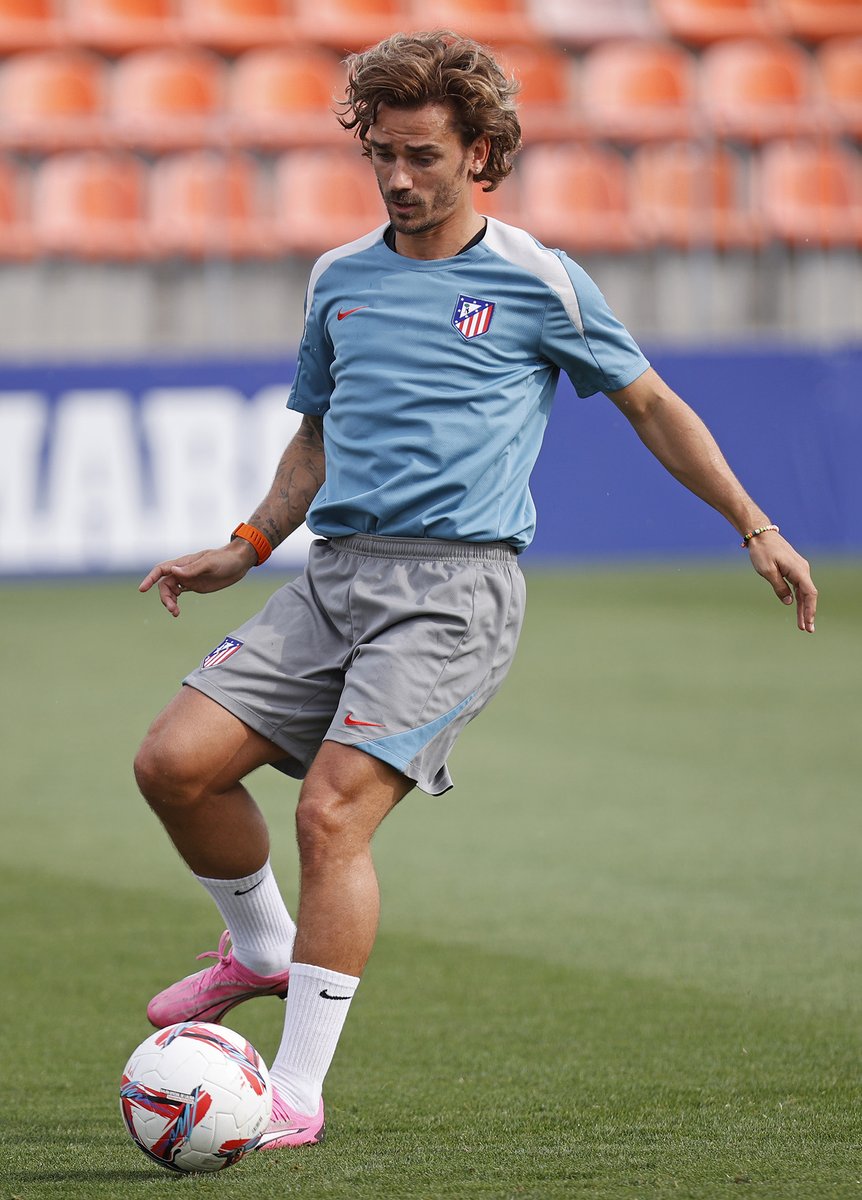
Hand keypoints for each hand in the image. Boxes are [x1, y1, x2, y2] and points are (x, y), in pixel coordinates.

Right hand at [139, 540, 256, 617]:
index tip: (142, 589)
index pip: (161, 570)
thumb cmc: (225, 560)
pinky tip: (177, 611)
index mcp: (184, 563)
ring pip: (170, 591)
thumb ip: (192, 569)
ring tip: (175, 613)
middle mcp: (183, 571)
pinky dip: (175, 602)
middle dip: (165, 597)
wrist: (238, 563)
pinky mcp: (195, 586)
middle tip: (172, 609)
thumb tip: (173, 572)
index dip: (150, 578)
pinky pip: (178, 594)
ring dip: (169, 602)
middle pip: (164, 584)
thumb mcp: (210, 564)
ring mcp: (188, 579)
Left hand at [747, 531, 816, 632]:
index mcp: (798, 570)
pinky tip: (797, 609)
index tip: (809, 622)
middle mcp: (802, 570)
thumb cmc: (762, 552)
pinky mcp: (793, 570)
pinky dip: (798, 599)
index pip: (809, 593)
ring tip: (802, 625)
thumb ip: (779, 587)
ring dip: (803, 608)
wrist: (761, 535)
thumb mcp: (767, 571)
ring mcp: (799, 570)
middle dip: (808, 613)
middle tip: (808, 630)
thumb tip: (789, 602)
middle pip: (808, 595)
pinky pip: (798, 587)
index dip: (810, 609)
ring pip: (803, 593)